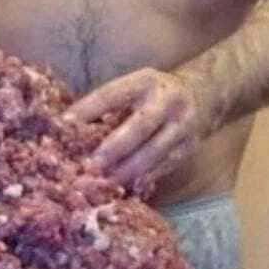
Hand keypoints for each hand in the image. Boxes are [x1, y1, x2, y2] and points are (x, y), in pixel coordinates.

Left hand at [64, 68, 204, 195]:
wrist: (202, 93)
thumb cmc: (152, 94)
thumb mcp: (134, 87)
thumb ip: (109, 105)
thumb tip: (70, 128)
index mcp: (145, 81)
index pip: (113, 94)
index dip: (88, 108)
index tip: (65, 123)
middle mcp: (167, 101)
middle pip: (140, 126)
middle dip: (114, 148)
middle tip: (91, 165)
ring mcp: (183, 125)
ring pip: (155, 151)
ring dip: (128, 170)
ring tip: (105, 183)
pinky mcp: (190, 147)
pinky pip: (166, 166)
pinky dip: (146, 178)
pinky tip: (128, 187)